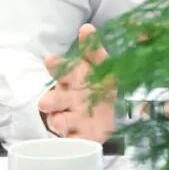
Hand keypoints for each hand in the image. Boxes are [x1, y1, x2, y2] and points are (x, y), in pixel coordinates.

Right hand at [38, 23, 115, 140]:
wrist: (120, 113)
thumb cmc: (104, 86)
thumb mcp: (104, 66)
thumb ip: (94, 49)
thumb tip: (86, 28)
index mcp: (73, 79)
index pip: (60, 70)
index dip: (55, 66)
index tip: (51, 61)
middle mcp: (68, 99)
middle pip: (52, 100)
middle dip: (51, 100)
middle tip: (48, 101)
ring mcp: (72, 118)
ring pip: (58, 121)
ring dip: (60, 121)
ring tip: (64, 121)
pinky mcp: (79, 137)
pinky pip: (71, 141)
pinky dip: (72, 140)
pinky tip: (76, 137)